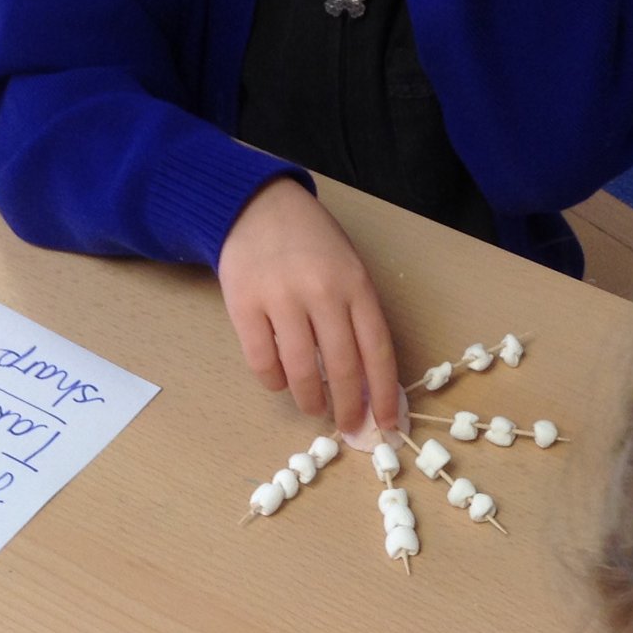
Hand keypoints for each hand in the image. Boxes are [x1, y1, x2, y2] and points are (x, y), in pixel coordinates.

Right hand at [218, 177, 401, 434]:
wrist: (257, 207)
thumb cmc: (311, 244)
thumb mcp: (348, 269)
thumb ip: (357, 316)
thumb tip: (366, 381)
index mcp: (355, 284)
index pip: (377, 350)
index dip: (385, 393)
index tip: (387, 422)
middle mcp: (322, 292)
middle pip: (342, 367)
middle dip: (348, 407)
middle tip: (348, 426)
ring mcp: (281, 298)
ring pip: (301, 370)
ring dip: (310, 400)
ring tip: (313, 407)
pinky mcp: (244, 305)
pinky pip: (262, 361)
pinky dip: (274, 381)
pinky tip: (281, 381)